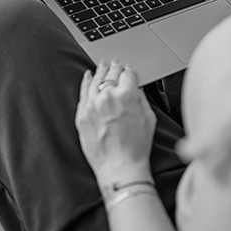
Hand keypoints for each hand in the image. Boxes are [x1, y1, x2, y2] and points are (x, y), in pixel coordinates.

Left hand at [75, 59, 155, 185]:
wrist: (120, 167)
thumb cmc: (137, 146)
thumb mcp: (149, 118)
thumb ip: (141, 99)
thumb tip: (136, 89)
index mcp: (128, 95)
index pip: (128, 74)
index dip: (130, 71)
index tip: (129, 70)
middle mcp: (109, 96)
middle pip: (112, 74)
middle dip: (115, 68)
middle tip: (116, 64)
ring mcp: (93, 105)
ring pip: (96, 80)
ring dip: (101, 71)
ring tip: (103, 65)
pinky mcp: (82, 115)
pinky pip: (83, 92)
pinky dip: (86, 82)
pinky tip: (88, 76)